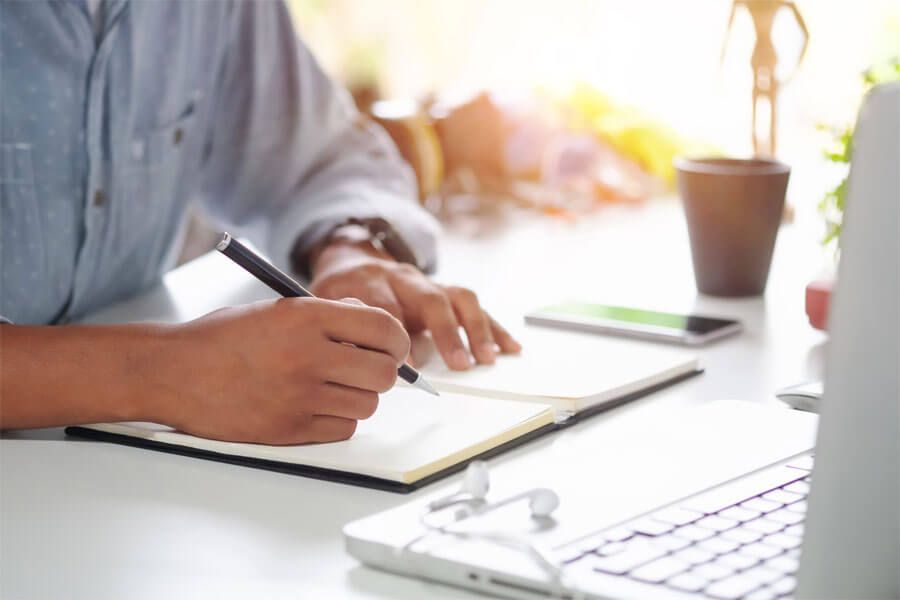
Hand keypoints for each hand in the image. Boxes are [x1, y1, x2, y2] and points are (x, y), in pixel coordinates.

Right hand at [155, 297, 409, 444]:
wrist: (174, 372)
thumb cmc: (225, 337)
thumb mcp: (279, 308)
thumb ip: (330, 315)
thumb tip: (376, 328)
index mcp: (306, 317)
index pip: (384, 328)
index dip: (397, 340)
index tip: (392, 346)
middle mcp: (308, 356)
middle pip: (385, 374)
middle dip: (382, 371)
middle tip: (364, 368)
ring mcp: (299, 397)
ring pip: (367, 405)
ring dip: (358, 396)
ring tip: (332, 386)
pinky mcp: (289, 431)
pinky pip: (343, 430)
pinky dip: (338, 420)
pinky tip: (314, 405)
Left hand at [310, 242, 520, 370]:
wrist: (353, 262)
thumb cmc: (342, 295)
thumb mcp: (328, 307)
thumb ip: (342, 329)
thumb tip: (354, 359)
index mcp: (371, 282)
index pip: (387, 307)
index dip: (398, 335)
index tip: (408, 365)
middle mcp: (405, 278)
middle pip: (431, 299)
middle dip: (447, 332)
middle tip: (459, 364)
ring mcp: (430, 283)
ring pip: (460, 298)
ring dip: (477, 329)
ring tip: (488, 359)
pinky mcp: (447, 291)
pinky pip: (475, 307)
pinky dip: (494, 327)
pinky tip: (510, 347)